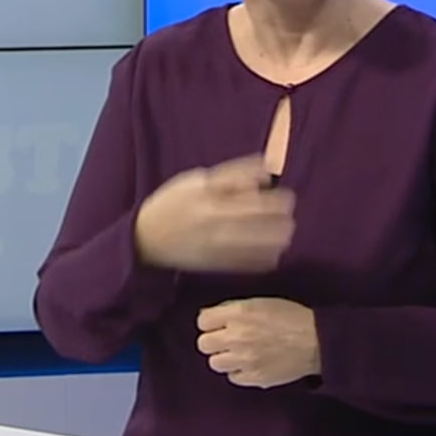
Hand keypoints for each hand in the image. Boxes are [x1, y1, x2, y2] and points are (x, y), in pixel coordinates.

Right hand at [133, 155, 293, 272]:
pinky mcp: (216, 264)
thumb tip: (265, 170)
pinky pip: (246, 264)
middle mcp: (215, 223)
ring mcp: (216, 246)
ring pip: (255, 246)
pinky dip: (264, 260)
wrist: (146, 237)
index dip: (275, 199)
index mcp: (210, 199)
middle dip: (280, 219)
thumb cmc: (174, 202)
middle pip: (257, 222)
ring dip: (276, 240)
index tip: (288, 197)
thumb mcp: (196, 180)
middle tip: (289, 214)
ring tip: (285, 234)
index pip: (252, 198)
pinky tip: (273, 254)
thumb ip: (231, 175)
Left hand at [196, 298, 320, 387]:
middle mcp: (236, 337)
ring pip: (215, 363)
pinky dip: (238, 372)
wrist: (316, 341)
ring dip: (224, 358)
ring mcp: (244, 360)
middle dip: (214, 341)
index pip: (202, 321)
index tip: (218, 324)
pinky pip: (233, 377)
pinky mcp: (254, 378)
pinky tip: (249, 364)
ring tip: (238, 353)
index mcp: (238, 314)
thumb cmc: (291, 317)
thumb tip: (210, 316)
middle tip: (227, 340)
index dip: (210, 322)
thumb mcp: (259, 302)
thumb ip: (232, 309)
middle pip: (204, 344)